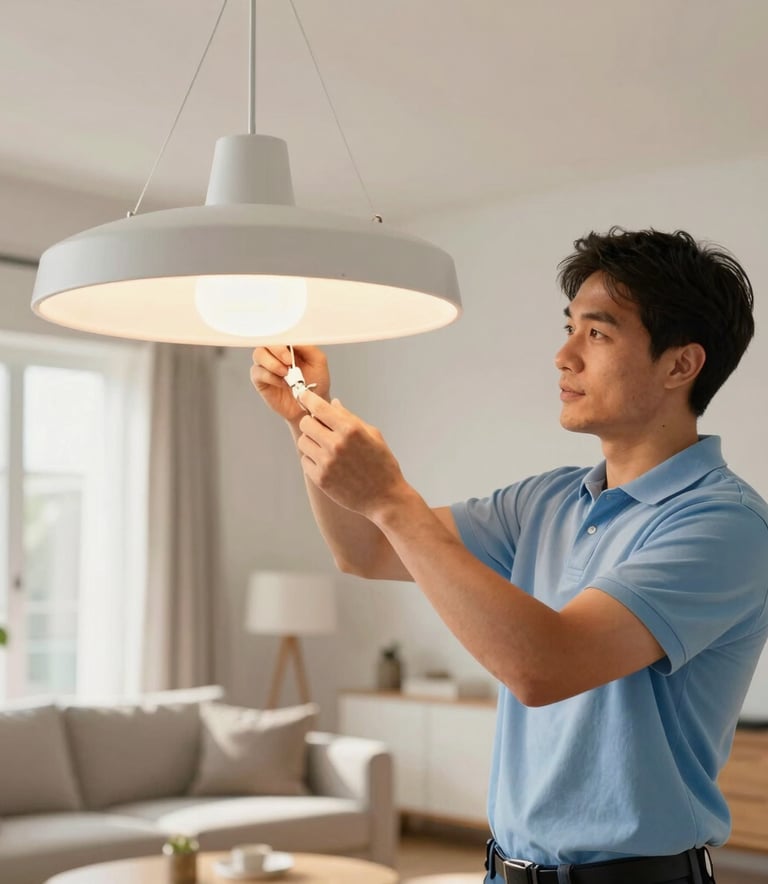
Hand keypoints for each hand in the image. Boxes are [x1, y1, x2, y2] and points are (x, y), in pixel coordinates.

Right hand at [250, 345, 330, 423]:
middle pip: (266, 341)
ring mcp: (266, 365)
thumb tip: (294, 338)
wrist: (312, 405)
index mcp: (289, 344)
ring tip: (286, 374)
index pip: (279, 332)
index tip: (291, 347)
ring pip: (258, 355)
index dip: (282, 337)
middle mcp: (275, 353)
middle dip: (277, 350)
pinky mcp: (260, 379)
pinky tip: (282, 383)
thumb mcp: (318, 361)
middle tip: (289, 361)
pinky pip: (257, 372)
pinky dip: (270, 376)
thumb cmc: (316, 382)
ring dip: (272, 363)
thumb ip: (307, 346)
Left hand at [296, 390, 407, 519]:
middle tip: (321, 428)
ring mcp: (326, 463)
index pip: (319, 407)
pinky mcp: (320, 479)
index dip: (308, 398)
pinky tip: (327, 463)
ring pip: (303, 441)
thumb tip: (332, 404)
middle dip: (311, 422)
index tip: (303, 395)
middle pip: (305, 423)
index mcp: (351, 429)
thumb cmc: (382, 464)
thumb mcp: (373, 434)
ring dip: (311, 441)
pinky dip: (313, 459)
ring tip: (326, 447)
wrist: (385, 497)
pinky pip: (305, 460)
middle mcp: (336, 444)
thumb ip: (350, 418)